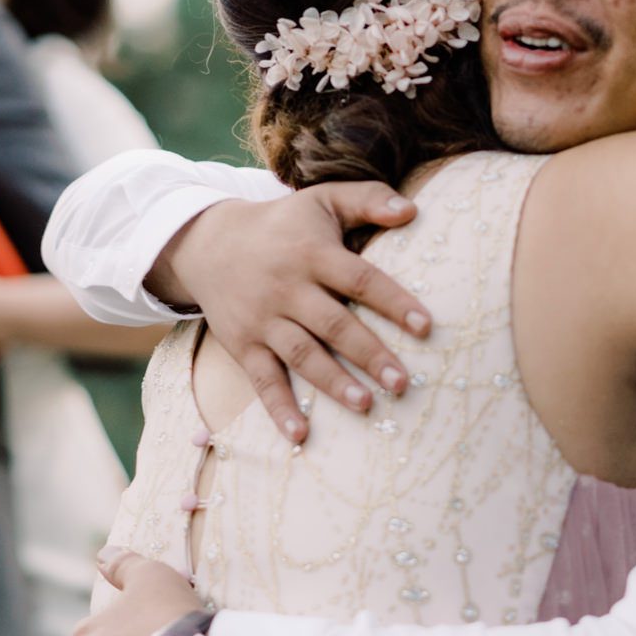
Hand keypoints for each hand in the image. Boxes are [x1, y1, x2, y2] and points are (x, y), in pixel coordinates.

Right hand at [152, 185, 428, 442]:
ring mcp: (262, 319)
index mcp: (312, 253)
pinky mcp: (243, 345)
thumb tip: (413, 211)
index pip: (359, 278)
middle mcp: (286, 287)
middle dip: (369, 353)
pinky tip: (300, 436)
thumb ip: (368, 199)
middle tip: (402, 382)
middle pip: (333, 323)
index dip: (393, 302)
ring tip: (366, 405)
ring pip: (301, 354)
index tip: (426, 326)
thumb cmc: (285, 224)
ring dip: (333, 382)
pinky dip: (279, 408)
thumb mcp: (322, 200)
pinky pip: (262, 380)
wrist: (209, 242)